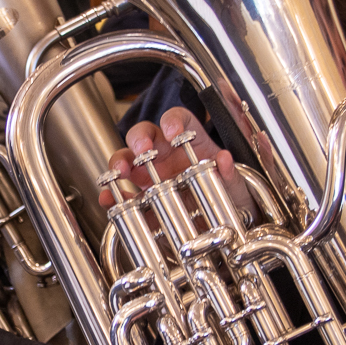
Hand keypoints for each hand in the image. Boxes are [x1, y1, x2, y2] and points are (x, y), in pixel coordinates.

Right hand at [107, 107, 249, 211]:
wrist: (222, 225)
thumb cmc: (228, 196)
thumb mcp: (237, 187)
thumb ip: (231, 174)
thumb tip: (225, 160)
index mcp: (192, 142)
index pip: (180, 119)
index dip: (173, 120)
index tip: (173, 130)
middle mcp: (168, 153)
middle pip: (146, 133)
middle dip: (140, 138)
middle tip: (143, 149)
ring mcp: (152, 174)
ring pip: (127, 158)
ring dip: (120, 161)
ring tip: (119, 172)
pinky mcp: (142, 198)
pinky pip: (123, 193)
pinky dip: (112, 195)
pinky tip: (108, 197)